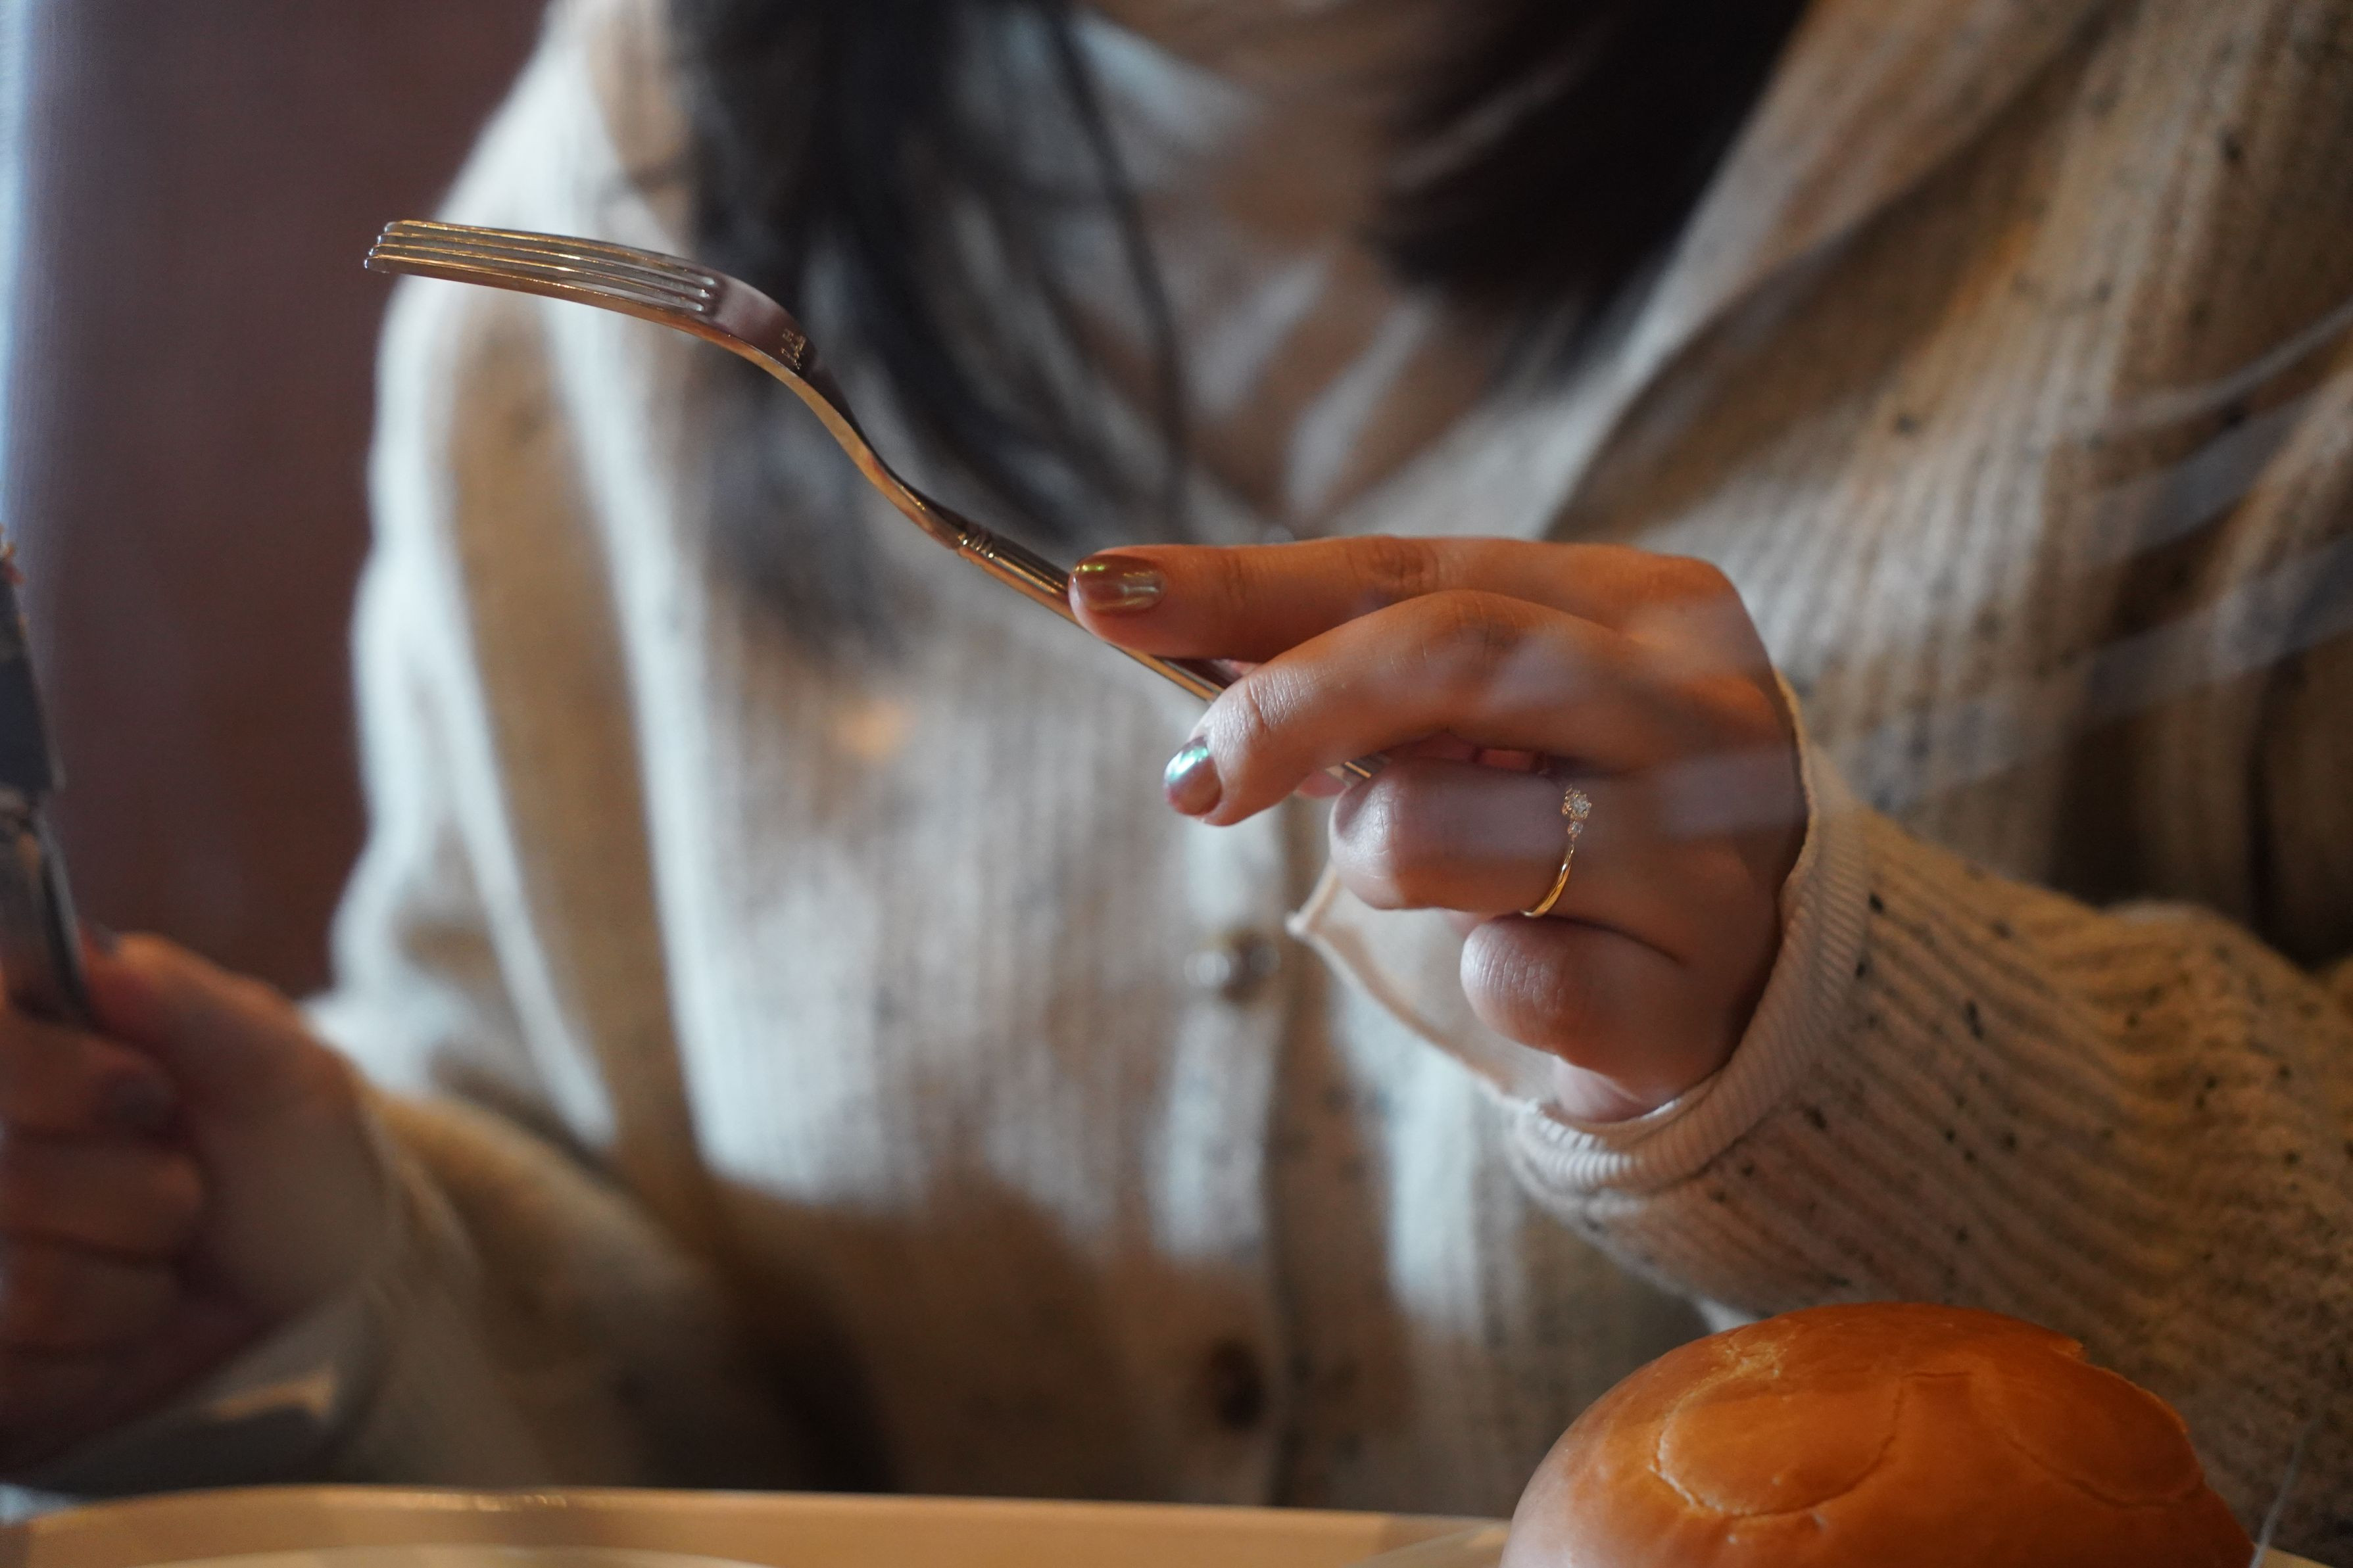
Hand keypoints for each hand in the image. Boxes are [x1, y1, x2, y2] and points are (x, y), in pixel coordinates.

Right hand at [0, 934, 385, 1468]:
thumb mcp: (271, 1061)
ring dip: (132, 1286)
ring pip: (19, 1287)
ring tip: (158, 1260)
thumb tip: (97, 959)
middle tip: (181, 1189)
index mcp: (17, 1046)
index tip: (149, 1093)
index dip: (66, 1081)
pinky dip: (102, 1360)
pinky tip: (122, 1330)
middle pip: (9, 1177)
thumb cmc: (288, 1152)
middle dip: (142, 1195)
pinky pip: (16, 1378)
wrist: (319, 1285)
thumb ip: (187, 1002)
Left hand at [1072, 536, 1804, 1120]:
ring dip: (1382, 857)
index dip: (1247, 584)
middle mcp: (1706, 718)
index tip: (1103, 592)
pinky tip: (1535, 960)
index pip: (1422, 573)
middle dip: (1286, 705)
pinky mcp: (1683, 1004)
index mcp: (1661, 610)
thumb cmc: (1591, 811)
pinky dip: (1477, 976)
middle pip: (1455, 656)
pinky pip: (1501, 979)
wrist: (1760, 989)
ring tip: (1437, 873)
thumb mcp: (1503, 709)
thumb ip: (1367, 658)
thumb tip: (1143, 608)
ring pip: (1439, 830)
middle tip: (1195, 774)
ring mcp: (1708, 865)